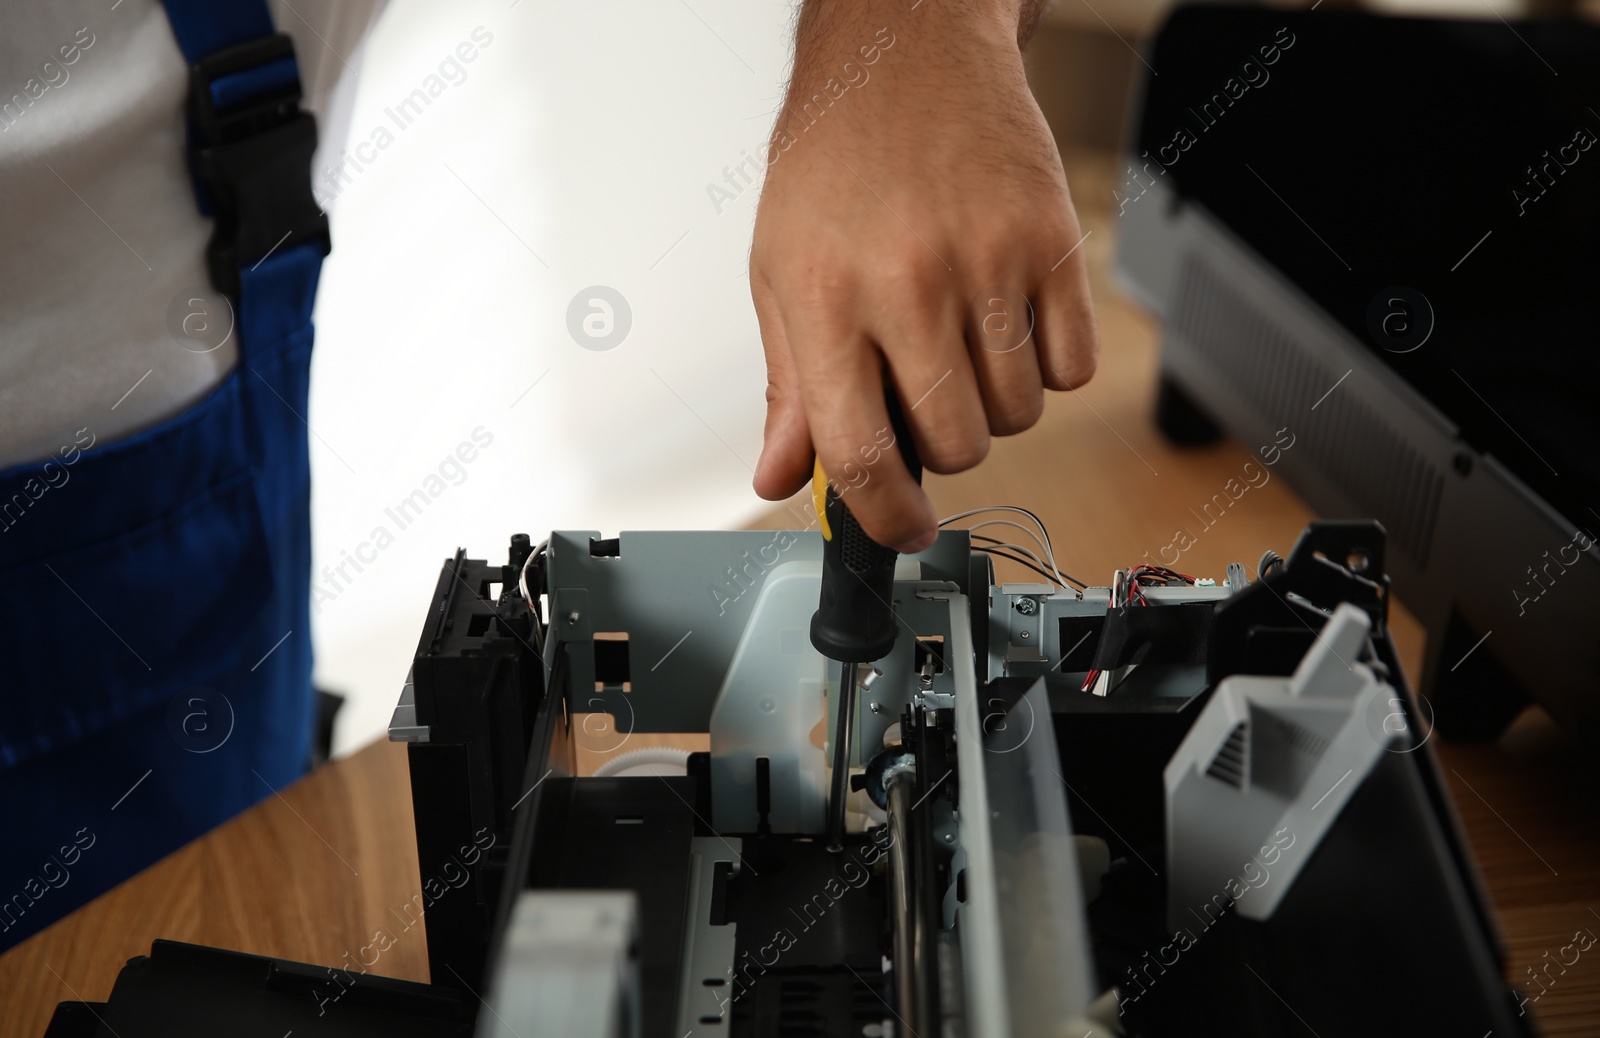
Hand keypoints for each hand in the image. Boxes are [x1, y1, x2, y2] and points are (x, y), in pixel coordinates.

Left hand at [750, 0, 1097, 552]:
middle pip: (953, 444)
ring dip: (992, 406)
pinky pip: (1070, 370)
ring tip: (960, 342)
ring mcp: (988, 261)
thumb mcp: (778, 272)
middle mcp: (907, 282)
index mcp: (824, 297)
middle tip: (923, 398)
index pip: (859, 451)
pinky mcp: (1051, 243)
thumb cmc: (833, 160)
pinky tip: (1009, 322)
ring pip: (1017, 415)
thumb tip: (781, 478)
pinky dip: (1047, 369)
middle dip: (940, 448)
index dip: (883, 515)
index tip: (900, 531)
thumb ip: (788, 387)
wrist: (908, 52)